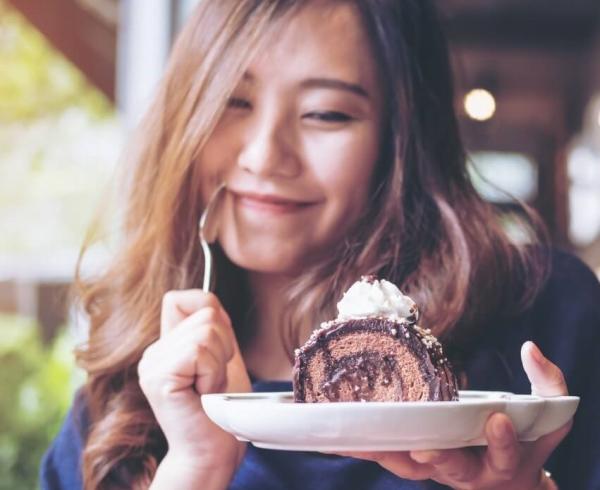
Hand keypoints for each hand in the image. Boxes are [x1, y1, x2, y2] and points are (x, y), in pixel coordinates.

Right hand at [138, 290, 250, 481]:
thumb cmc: (221, 412)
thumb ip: (215, 330)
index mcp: (167, 346)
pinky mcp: (158, 377)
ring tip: (209, 389)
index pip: (181, 298)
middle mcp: (153, 353)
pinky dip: (213, 373)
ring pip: (206, 330)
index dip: (209, 311)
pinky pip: (200, 351)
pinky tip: (204, 395)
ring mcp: (152, 364)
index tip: (219, 349)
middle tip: (214, 381)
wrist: (213, 453)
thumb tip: (209, 300)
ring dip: (220, 363)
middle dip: (224, 347)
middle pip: (205, 313)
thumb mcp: (223, 360)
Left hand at [336, 341, 570, 488]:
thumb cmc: (528, 442)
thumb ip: (548, 383)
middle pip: (451, 467)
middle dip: (440, 457)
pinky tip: (338, 433)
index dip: (502, 440)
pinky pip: (388, 455)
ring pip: (408, 466)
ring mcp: (436, 467)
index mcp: (503, 461)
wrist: (508, 478)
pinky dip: (365, 446)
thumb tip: (531, 348)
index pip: (505, 453)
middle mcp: (467, 470)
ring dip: (384, 453)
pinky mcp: (413, 459)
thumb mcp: (550, 415)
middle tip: (424, 446)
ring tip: (356, 439)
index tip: (499, 419)